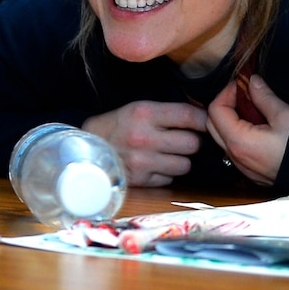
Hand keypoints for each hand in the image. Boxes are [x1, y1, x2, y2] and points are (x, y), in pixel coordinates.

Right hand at [81, 99, 207, 185]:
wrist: (84, 150)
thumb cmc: (115, 127)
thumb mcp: (137, 109)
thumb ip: (168, 112)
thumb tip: (201, 117)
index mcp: (144, 113)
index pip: (189, 117)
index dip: (202, 121)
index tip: (204, 123)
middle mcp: (144, 137)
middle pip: (192, 144)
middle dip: (190, 142)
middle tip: (180, 140)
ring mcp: (142, 161)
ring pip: (185, 165)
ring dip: (179, 160)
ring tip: (165, 154)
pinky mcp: (140, 180)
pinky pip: (169, 179)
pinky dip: (165, 174)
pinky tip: (153, 166)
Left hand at [205, 74, 288, 186]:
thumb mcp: (285, 117)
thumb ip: (264, 97)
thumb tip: (252, 81)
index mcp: (239, 141)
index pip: (216, 110)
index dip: (226, 92)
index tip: (242, 84)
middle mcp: (234, 156)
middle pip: (212, 124)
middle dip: (224, 104)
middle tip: (243, 94)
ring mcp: (241, 166)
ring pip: (221, 138)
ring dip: (230, 120)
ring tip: (251, 109)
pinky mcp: (250, 172)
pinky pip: (233, 149)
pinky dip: (237, 134)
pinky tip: (256, 126)